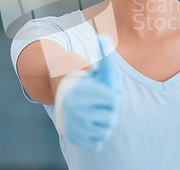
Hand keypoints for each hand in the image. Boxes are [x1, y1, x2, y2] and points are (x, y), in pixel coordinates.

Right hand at [62, 36, 121, 151]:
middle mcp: (76, 108)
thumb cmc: (88, 87)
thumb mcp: (97, 74)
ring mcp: (75, 124)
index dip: (115, 97)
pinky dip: (98, 136)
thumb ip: (106, 61)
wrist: (65, 106)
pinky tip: (90, 126)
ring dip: (106, 123)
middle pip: (113, 116)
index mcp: (83, 90)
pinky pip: (99, 142)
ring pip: (107, 130)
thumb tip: (104, 36)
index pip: (114, 99)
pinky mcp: (74, 138)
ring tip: (96, 114)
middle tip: (102, 104)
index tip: (109, 93)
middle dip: (112, 110)